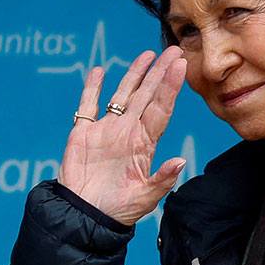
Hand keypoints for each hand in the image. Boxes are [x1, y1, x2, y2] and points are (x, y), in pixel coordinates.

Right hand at [60, 47, 188, 225]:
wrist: (86, 215)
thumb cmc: (118, 209)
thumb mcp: (146, 197)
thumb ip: (163, 179)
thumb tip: (181, 161)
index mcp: (145, 144)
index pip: (161, 109)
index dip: (171, 87)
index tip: (181, 66)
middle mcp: (128, 132)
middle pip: (146, 96)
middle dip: (159, 73)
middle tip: (172, 50)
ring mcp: (106, 130)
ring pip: (122, 96)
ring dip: (133, 75)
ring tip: (146, 55)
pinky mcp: (83, 133)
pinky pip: (88, 106)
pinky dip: (92, 88)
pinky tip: (98, 71)